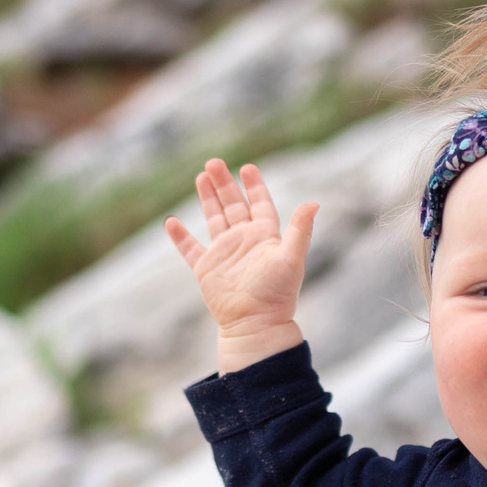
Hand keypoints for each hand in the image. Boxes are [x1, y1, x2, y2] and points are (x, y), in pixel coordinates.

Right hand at [165, 160, 317, 367]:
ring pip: (214, 218)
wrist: (255, 324)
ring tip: (200, 176)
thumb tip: (314, 203)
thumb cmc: (277, 293)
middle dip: (224, 184)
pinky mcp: (206, 269)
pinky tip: (171, 222)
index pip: (260, 203)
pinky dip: (180, 236)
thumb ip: (300, 230)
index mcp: (265, 236)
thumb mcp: (291, 258)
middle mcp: (244, 241)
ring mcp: (224, 253)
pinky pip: (190, 249)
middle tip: (214, 162)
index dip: (254, 186)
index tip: (247, 167)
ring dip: (208, 199)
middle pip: (233, 205)